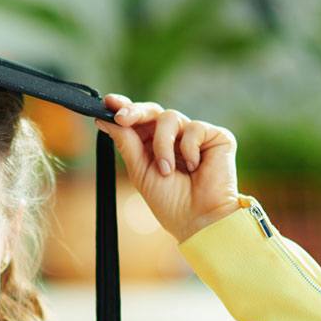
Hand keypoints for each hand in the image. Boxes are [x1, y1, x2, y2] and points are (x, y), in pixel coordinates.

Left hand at [95, 94, 242, 243]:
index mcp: (153, 146)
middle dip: (135, 112)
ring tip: (166, 169)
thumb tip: (104, 119)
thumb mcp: (140, 171)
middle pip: (152, 111)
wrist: (199, 219)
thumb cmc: (171, 202)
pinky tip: (194, 167)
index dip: (124, 109)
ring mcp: (194, 136)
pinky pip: (194, 128)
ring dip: (162, 144)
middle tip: (122, 117)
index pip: (138, 122)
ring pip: (170, 118)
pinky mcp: (216, 136)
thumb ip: (126, 144)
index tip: (107, 102)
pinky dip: (189, 148)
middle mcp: (174, 138)